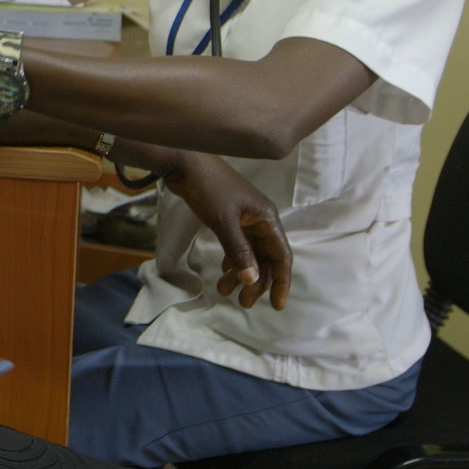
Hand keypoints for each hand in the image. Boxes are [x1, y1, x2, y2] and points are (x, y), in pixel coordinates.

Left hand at [118, 143, 291, 309]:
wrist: (186, 163)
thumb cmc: (209, 188)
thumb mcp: (224, 222)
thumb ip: (239, 251)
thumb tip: (252, 280)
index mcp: (266, 219)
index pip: (282, 256)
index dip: (281, 282)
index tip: (277, 305)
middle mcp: (260, 220)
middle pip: (266, 258)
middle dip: (257, 282)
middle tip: (243, 303)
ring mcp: (245, 219)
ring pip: (250, 254)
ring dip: (241, 273)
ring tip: (225, 292)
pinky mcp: (230, 218)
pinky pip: (238, 245)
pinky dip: (233, 260)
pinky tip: (224, 272)